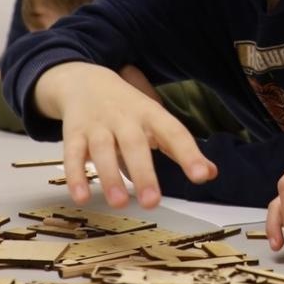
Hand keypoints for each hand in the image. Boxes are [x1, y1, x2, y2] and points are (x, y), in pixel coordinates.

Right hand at [34, 62, 215, 208]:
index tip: (201, 176)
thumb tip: (210, 174)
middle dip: (143, 173)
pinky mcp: (73, 133)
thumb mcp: (156, 121)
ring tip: (120, 203)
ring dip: (110, 177)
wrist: (84, 81)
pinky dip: (75, 176)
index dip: (188, 154)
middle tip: (152, 202)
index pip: (173, 133)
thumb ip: (180, 148)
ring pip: (102, 150)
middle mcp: (124, 118)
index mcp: (150, 114)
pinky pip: (72, 154)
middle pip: (135, 143)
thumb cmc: (128, 109)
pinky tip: (81, 197)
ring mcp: (97, 125)